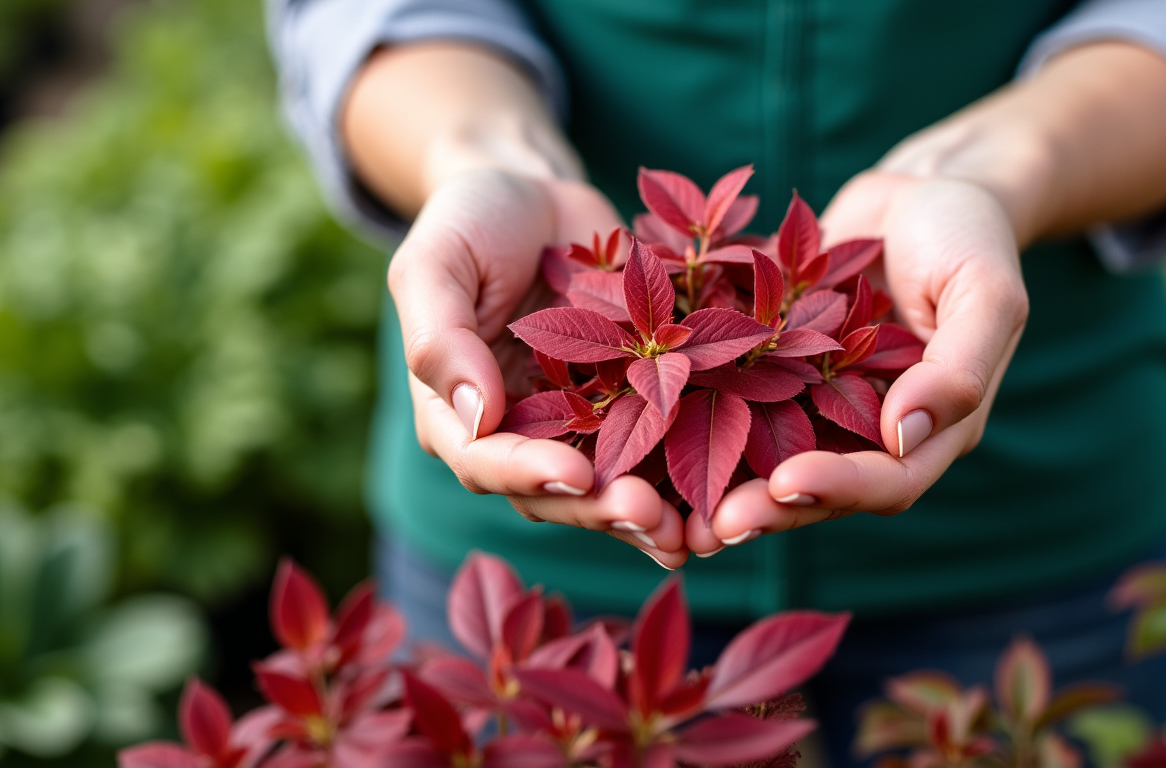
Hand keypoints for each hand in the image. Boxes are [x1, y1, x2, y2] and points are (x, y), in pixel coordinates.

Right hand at [390, 169, 689, 567]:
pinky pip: (657, 449)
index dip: (530, 473)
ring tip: (696, 532)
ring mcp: (576, 426)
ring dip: (651, 515)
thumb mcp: (435, 263)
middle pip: (555, 492)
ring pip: (610, 487)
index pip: (486, 461)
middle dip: (604, 509)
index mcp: (455, 414)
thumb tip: (474, 415)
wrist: (536, 197)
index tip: (578, 476)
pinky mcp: (629, 406)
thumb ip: (441, 338)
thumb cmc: (471, 222)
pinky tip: (730, 497)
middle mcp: (518, 434)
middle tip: (653, 520)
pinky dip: (689, 475)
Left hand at [687, 172, 1028, 553]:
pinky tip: (649, 427)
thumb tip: (903, 434)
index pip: (887, 480)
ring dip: (722, 482)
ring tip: (668, 509)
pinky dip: (695, 418)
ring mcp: (820, 402)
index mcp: (932, 427)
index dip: (838, 489)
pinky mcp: (778, 369)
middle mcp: (870, 428)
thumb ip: (957, 369)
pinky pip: (736, 401)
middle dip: (767, 507)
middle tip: (711, 526)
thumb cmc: (968, 234)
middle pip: (818, 486)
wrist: (922, 190)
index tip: (786, 485)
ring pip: (768, 457)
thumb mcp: (985, 293)